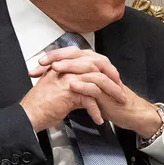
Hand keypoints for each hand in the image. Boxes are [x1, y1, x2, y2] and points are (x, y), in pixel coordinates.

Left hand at [27, 48, 162, 135]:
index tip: (37, 63)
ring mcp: (105, 76)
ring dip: (70, 67)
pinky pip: (96, 85)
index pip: (70, 53)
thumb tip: (51, 72)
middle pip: (77, 55)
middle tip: (43, 62)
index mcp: (91, 62)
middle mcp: (98, 65)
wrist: (126, 111)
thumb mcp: (85, 85)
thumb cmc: (105, 99)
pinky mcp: (110, 90)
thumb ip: (71, 76)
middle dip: (58, 57)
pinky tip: (71, 84)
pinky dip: (83, 84)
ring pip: (87, 66)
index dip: (53, 56)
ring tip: (55, 69)